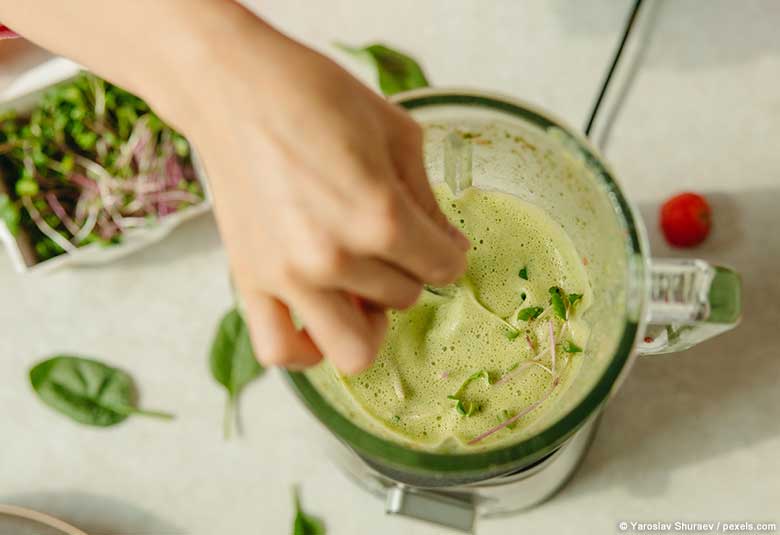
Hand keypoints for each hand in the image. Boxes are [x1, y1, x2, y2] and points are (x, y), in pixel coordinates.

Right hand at [173, 15, 468, 372]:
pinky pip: (281, 352)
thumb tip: (450, 246)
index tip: (438, 243)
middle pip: (404, 299)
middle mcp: (333, 258)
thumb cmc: (314, 96)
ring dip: (367, 318)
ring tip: (360, 285)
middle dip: (408, 273)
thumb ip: (429, 200)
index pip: (443, 269)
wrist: (234, 87)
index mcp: (379, 217)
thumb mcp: (396, 134)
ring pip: (354, 347)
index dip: (448, 254)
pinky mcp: (249, 282)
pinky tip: (321, 320)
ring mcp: (288, 277)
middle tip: (392, 245)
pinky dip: (307, 351)